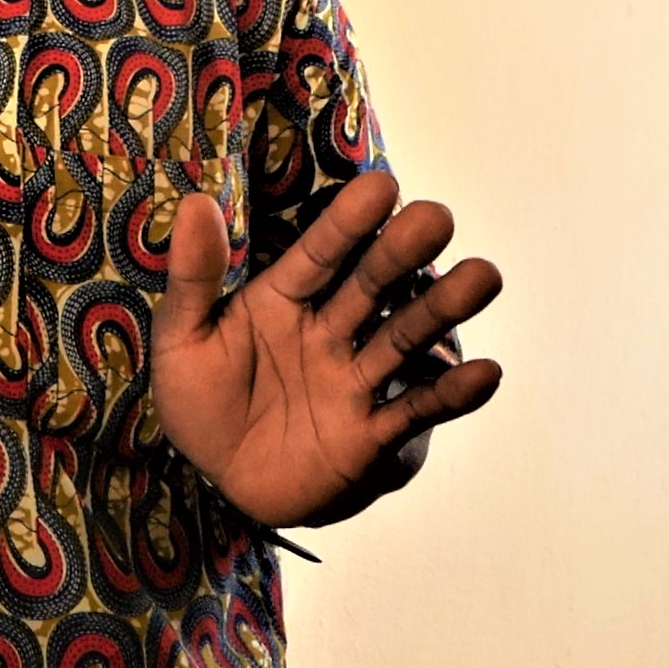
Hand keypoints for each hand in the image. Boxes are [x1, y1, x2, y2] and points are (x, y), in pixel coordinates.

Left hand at [152, 170, 503, 528]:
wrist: (221, 482)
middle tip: (436, 217)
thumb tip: (195, 201)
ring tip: (483, 275)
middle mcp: (328, 332)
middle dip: (401, 254)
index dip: (347, 223)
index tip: (381, 185)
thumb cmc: (201, 401)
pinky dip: (449, 394)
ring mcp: (353, 382)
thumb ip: (193, 276)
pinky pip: (414, 412)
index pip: (318, 255)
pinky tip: (485, 372)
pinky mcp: (370, 436)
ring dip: (441, 310)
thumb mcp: (183, 338)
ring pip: (402, 339)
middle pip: (370, 286)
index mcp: (282, 301)